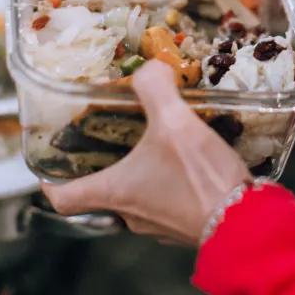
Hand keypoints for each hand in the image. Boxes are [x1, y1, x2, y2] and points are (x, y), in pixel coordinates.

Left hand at [42, 61, 251, 245]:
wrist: (244, 222)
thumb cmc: (199, 177)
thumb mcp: (174, 122)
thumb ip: (156, 88)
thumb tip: (150, 67)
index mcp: (114, 192)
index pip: (63, 198)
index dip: (50, 182)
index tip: (50, 166)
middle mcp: (130, 215)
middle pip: (101, 193)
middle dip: (105, 165)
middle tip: (112, 136)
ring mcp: (158, 225)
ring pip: (136, 198)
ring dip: (141, 173)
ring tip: (156, 142)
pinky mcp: (185, 226)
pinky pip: (166, 203)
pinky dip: (169, 183)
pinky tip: (189, 161)